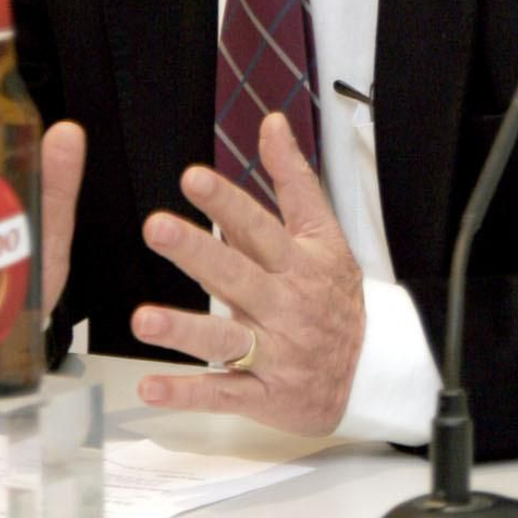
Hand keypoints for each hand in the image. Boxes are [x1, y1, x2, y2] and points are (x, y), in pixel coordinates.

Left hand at [130, 111, 365, 435]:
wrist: (373, 370)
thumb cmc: (336, 297)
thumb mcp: (324, 234)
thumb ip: (293, 179)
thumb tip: (272, 123)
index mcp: (298, 263)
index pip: (260, 227)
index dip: (227, 202)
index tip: (191, 178)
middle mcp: (284, 306)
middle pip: (237, 276)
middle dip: (197, 252)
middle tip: (156, 229)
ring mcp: (274, 352)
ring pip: (227, 340)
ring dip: (185, 331)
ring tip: (144, 320)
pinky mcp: (264, 394)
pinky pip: (223, 394)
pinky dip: (187, 394)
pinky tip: (150, 388)